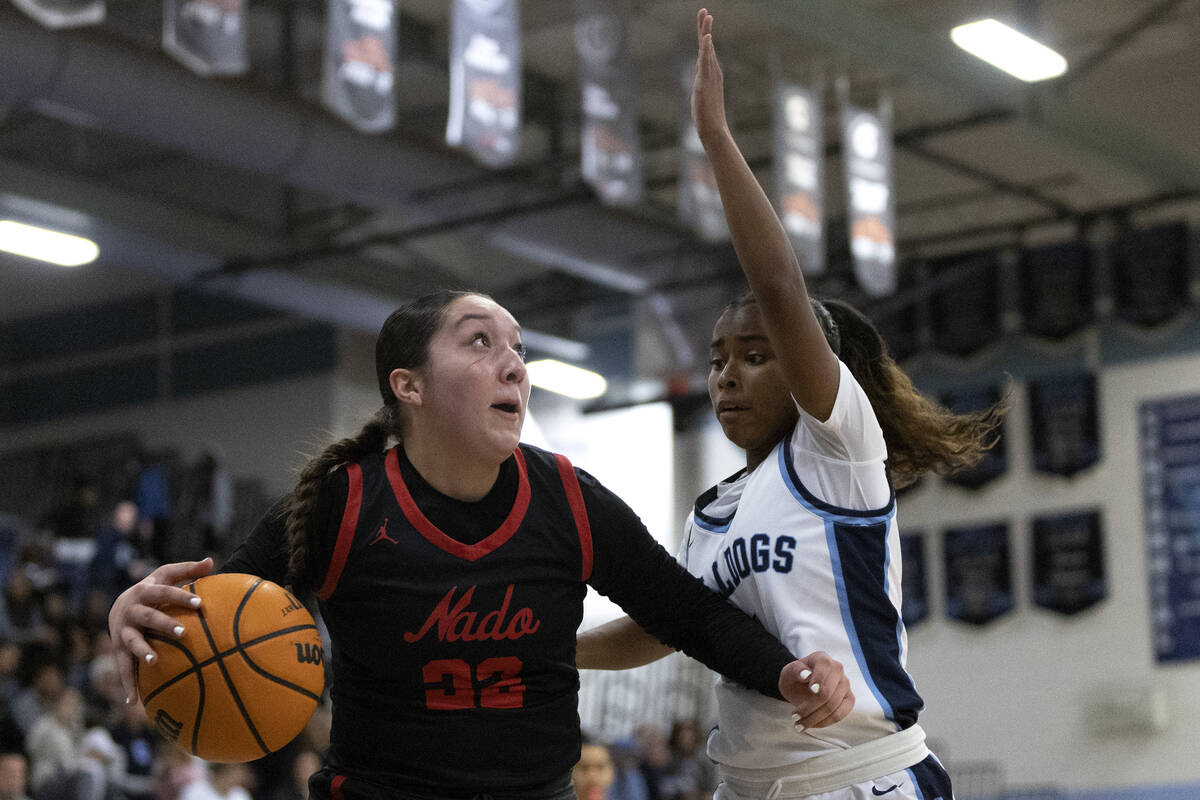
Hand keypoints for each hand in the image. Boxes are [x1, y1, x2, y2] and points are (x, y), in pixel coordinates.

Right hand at [108, 557, 213, 704]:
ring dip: (142, 652)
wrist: (118, 606)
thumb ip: (188, 570)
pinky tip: (133, 703)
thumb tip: (212, 561)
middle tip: (183, 633)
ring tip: (154, 662)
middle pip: (148, 616)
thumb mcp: (166, 576)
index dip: (180, 597)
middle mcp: (131, 612)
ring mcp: (122, 632)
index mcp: (144, 592)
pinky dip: (128, 685)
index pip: (164, 592)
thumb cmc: (152, 590)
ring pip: (132, 642)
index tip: (200, 603)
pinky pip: (123, 668)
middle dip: (164, 624)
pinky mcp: (118, 650)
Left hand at [691, 8, 727, 142]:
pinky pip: (705, 62)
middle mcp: (712, 71)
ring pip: (707, 49)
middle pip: (707, 44)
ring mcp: (710, 75)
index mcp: (711, 72)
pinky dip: (706, 48)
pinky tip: (707, 37)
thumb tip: (701, 82)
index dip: (704, 34)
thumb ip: (702, 84)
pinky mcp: (705, 82)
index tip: (704, 18)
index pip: (706, 49)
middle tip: (704, 10)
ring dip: (706, 32)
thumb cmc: (707, 115)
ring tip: (707, 16)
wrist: (713, 128)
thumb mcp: (702, 95)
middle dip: (705, 27)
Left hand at [778, 651, 853, 728]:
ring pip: (833, 706)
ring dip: (815, 718)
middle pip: (828, 692)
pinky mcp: (849, 699)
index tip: (811, 690)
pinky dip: (824, 722)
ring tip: (799, 724)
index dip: (820, 679)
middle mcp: (837, 669)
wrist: (801, 686)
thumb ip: (796, 670)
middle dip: (810, 707)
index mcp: (822, 658)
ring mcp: (845, 685)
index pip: (825, 666)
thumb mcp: (788, 672)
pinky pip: (840, 714)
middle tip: (794, 717)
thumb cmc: (794, 678)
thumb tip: (806, 675)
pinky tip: (811, 724)